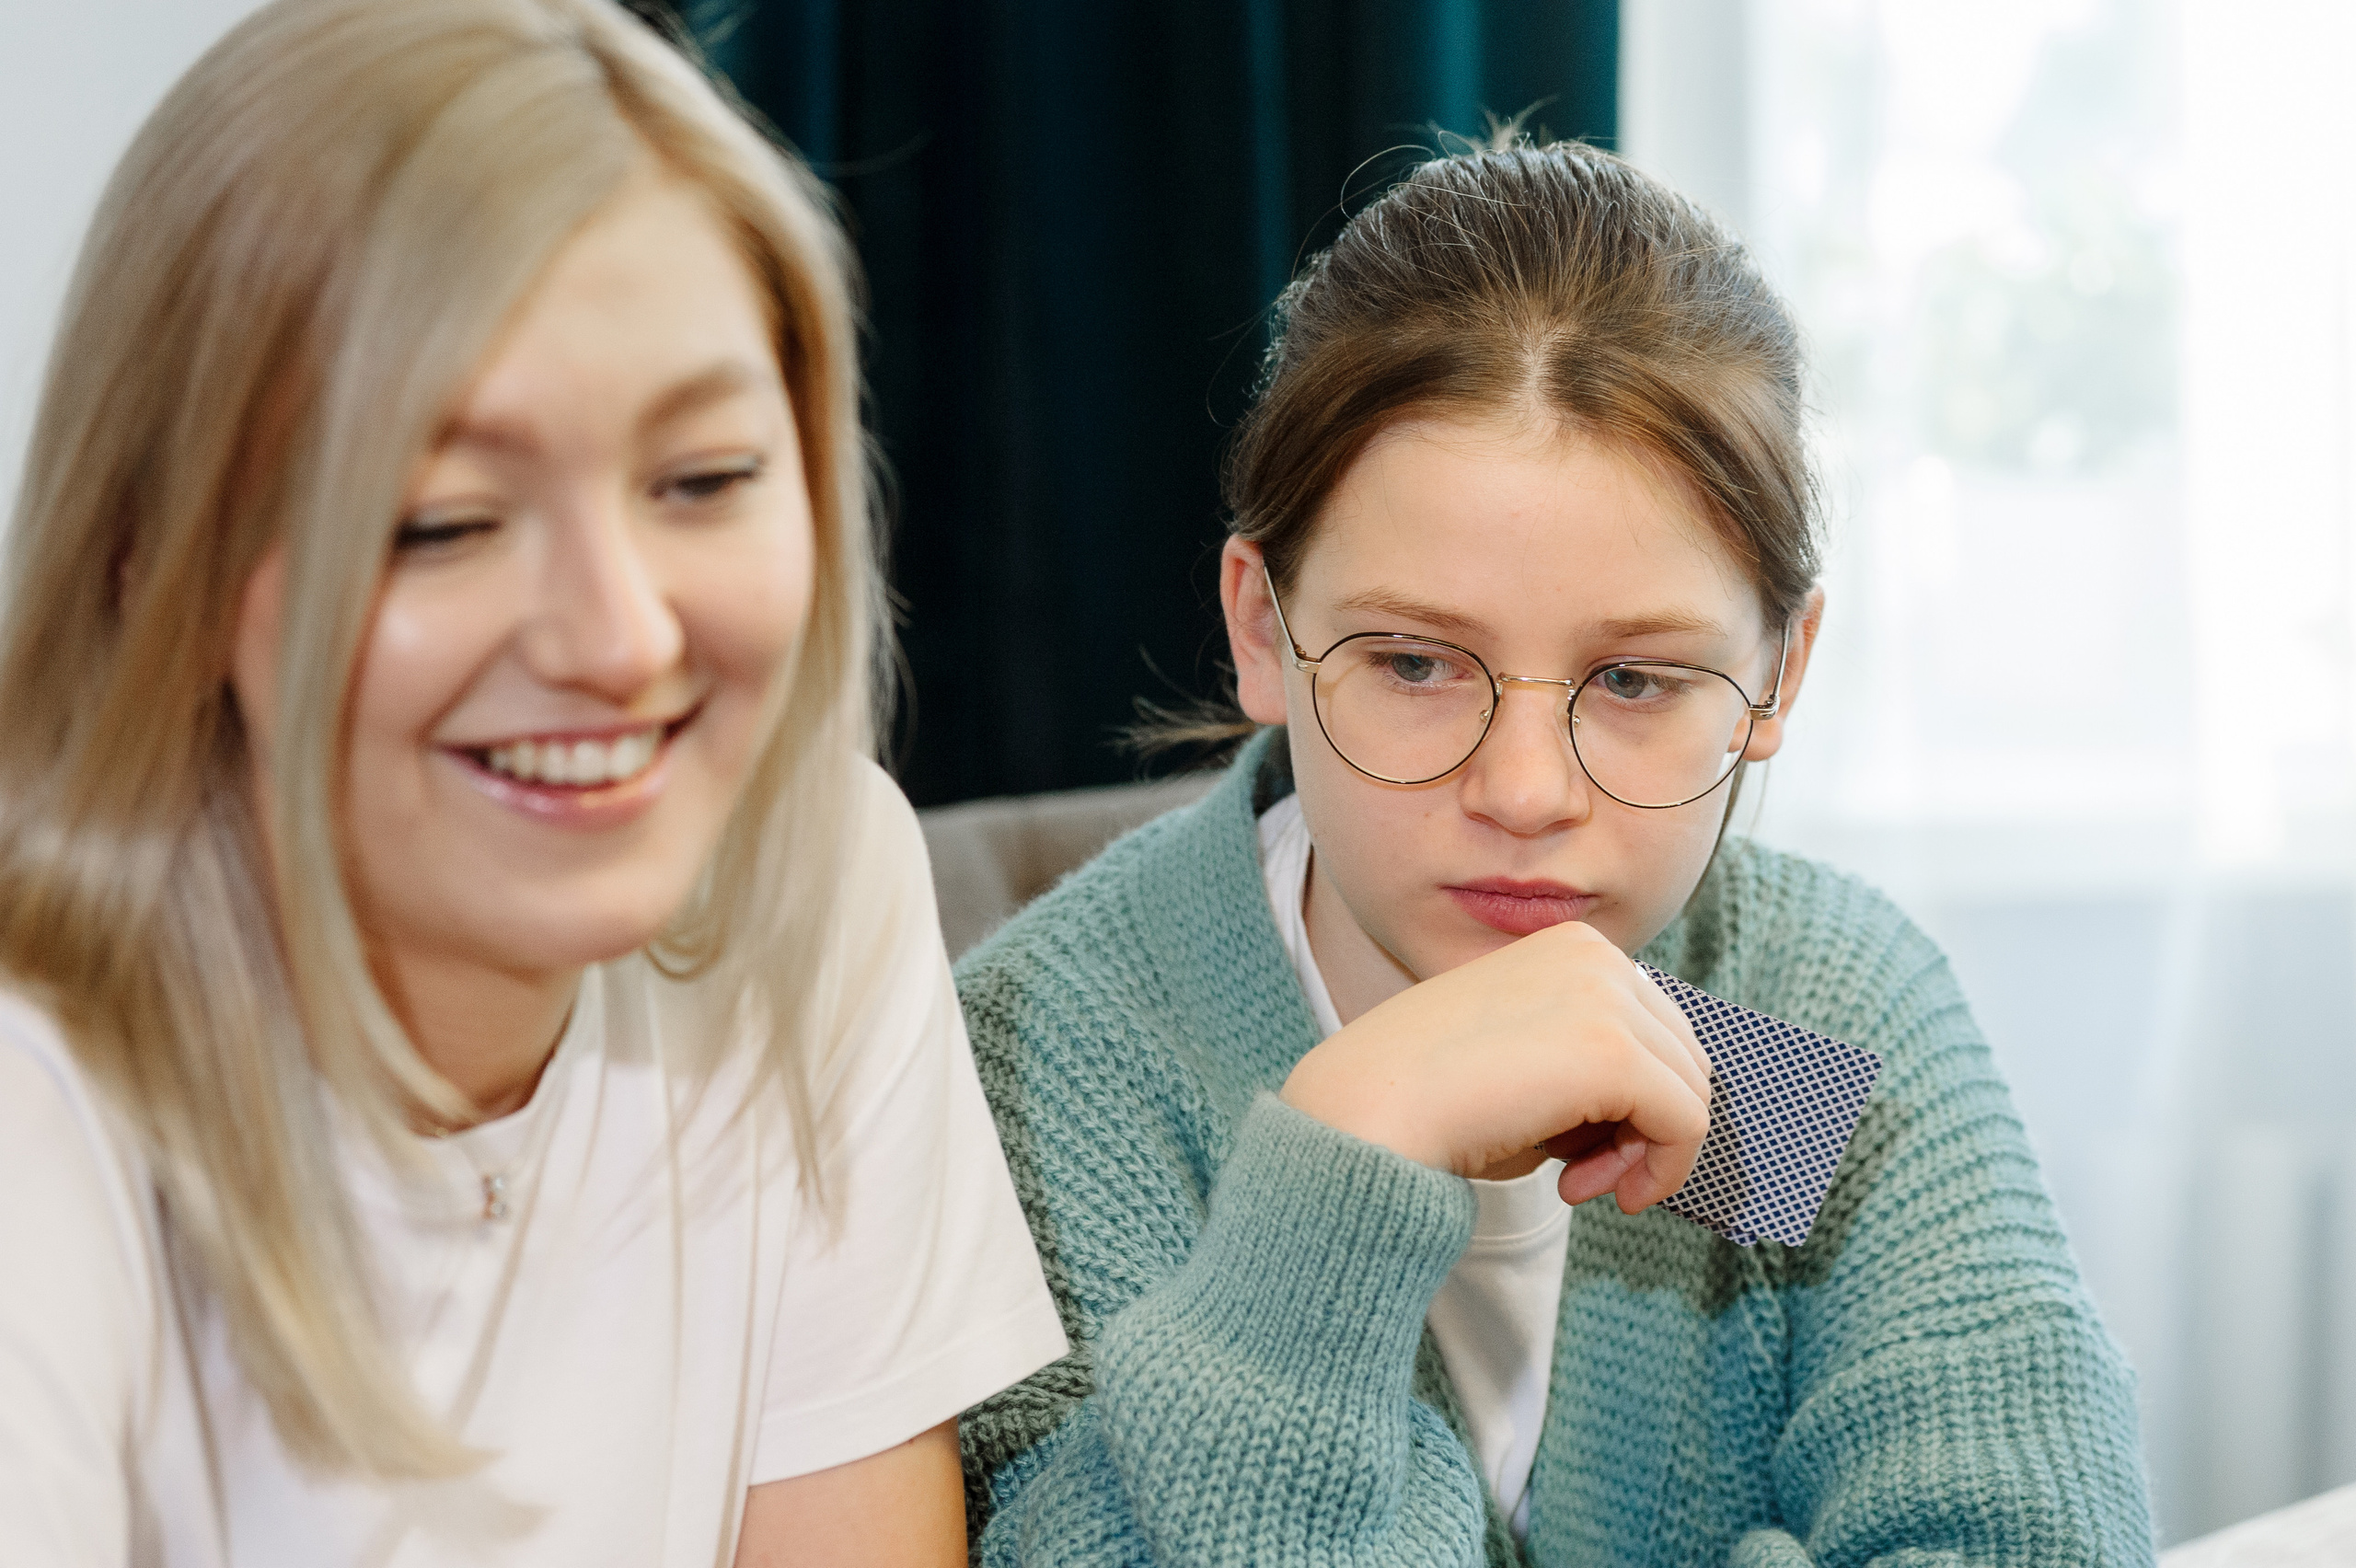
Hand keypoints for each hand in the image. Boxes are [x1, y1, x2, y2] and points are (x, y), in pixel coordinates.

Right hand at [1279, 923, 1711, 1212]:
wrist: (1366, 1114)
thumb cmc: (1431, 1102)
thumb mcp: (1528, 1063)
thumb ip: (1593, 1068)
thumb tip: (1670, 1113)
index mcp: (1570, 945)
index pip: (1653, 1027)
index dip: (1634, 1101)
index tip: (1581, 1154)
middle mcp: (1595, 954)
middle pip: (1681, 1055)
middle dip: (1646, 1127)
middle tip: (1583, 1178)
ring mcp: (1605, 996)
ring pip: (1691, 1089)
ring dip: (1646, 1153)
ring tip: (1579, 1185)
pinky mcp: (1613, 1052)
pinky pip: (1687, 1123)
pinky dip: (1663, 1171)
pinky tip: (1602, 1196)